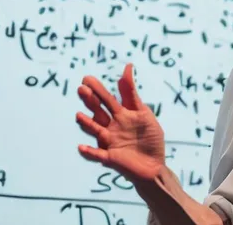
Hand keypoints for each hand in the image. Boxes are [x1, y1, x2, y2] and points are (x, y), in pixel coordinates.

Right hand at [76, 63, 165, 181]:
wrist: (154, 165)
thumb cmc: (150, 138)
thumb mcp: (143, 112)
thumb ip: (132, 94)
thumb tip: (127, 67)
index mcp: (121, 115)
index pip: (108, 99)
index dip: (98, 89)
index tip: (87, 78)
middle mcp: (112, 127)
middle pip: (99, 111)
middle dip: (91, 101)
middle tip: (81, 88)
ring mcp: (109, 142)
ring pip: (95, 130)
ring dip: (87, 124)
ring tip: (79, 115)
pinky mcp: (110, 158)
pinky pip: (97, 155)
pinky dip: (89, 152)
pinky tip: (81, 147)